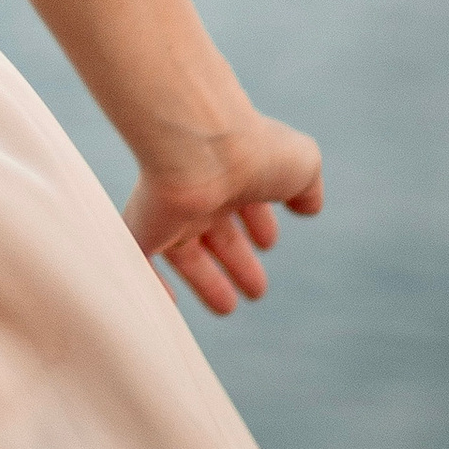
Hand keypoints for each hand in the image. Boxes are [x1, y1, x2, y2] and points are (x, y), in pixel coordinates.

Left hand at [125, 114, 323, 315]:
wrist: (201, 142)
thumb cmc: (254, 151)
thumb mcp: (301, 165)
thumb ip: (306, 187)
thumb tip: (309, 207)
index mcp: (237, 173)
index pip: (246, 201)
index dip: (259, 224)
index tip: (267, 243)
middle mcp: (204, 189)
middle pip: (217, 231)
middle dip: (237, 260)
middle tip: (256, 291)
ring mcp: (173, 207)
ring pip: (185, 251)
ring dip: (206, 280)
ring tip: (226, 306)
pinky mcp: (146, 226)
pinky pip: (139, 257)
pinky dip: (151, 282)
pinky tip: (167, 303)